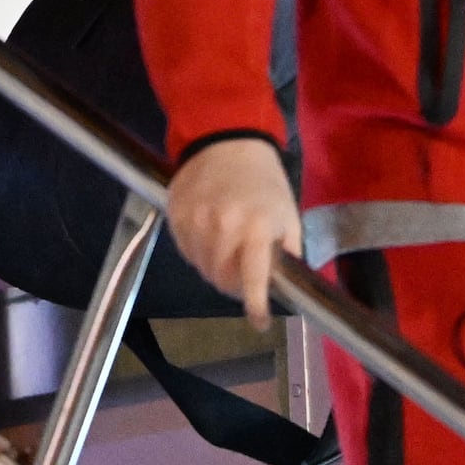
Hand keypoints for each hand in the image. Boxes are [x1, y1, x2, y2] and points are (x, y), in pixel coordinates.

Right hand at [167, 134, 306, 322]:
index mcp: (257, 227)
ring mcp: (195, 221)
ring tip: (226, 250)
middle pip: (222, 279)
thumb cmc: (265, 182)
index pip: (253, 280)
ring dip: (215, 268)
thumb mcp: (288, 214)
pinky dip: (198, 251)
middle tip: (243, 274)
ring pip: (202, 267)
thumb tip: (285, 287)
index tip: (259, 322)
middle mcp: (223, 227)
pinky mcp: (176, 214)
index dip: (256, 307)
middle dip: (235, 284)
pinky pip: (185, 250)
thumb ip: (287, 253)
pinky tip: (208, 235)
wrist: (227, 141)